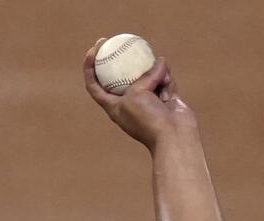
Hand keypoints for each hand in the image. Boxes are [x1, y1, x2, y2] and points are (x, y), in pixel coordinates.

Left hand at [83, 39, 197, 151]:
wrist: (174, 136)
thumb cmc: (148, 120)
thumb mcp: (136, 94)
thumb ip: (143, 77)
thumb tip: (159, 63)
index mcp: (113, 106)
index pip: (94, 86)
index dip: (89, 68)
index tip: (93, 51)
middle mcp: (129, 103)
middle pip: (122, 77)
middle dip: (123, 61)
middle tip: (121, 42)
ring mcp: (148, 100)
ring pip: (148, 75)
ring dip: (155, 74)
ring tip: (160, 79)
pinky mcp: (165, 98)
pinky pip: (164, 79)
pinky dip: (167, 80)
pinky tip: (169, 83)